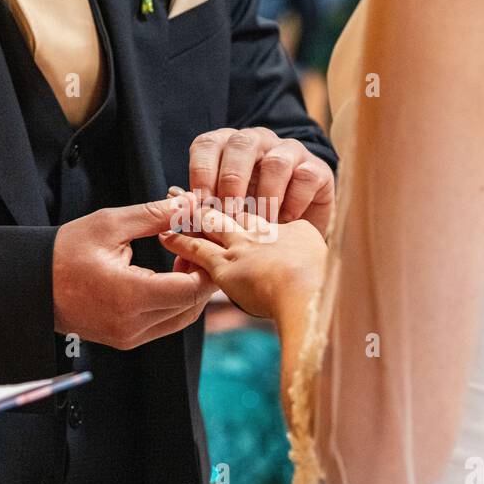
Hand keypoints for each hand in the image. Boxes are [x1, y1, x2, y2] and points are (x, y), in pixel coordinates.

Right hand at [54, 196, 215, 349]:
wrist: (31, 285)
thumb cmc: (64, 252)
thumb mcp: (110, 225)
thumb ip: (155, 215)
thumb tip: (191, 204)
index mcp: (130, 296)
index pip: (192, 289)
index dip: (205, 262)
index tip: (202, 238)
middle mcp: (133, 325)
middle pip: (193, 305)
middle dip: (202, 274)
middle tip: (197, 244)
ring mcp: (130, 336)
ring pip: (183, 317)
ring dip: (191, 289)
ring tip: (182, 256)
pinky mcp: (127, 340)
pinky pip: (166, 323)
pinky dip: (176, 300)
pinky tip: (168, 274)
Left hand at [159, 205, 326, 322]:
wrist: (306, 290)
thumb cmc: (317, 276)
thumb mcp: (314, 248)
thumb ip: (301, 238)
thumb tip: (296, 235)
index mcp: (276, 228)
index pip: (248, 208)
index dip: (231, 199)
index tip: (215, 194)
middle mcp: (255, 232)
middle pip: (226, 209)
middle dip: (204, 200)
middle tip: (181, 193)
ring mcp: (238, 246)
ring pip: (208, 225)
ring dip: (188, 216)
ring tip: (171, 206)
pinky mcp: (225, 266)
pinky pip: (196, 251)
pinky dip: (180, 244)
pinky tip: (167, 238)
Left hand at [188, 128, 333, 234]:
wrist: (296, 238)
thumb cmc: (251, 227)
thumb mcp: (224, 229)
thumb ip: (203, 235)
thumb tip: (180, 258)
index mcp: (225, 149)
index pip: (207, 145)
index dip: (201, 171)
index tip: (199, 204)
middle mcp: (257, 142)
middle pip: (241, 144)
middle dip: (232, 180)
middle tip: (230, 214)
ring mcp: (289, 152)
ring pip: (276, 160)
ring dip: (266, 196)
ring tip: (261, 223)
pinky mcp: (317, 168)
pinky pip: (305, 176)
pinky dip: (293, 201)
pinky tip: (286, 221)